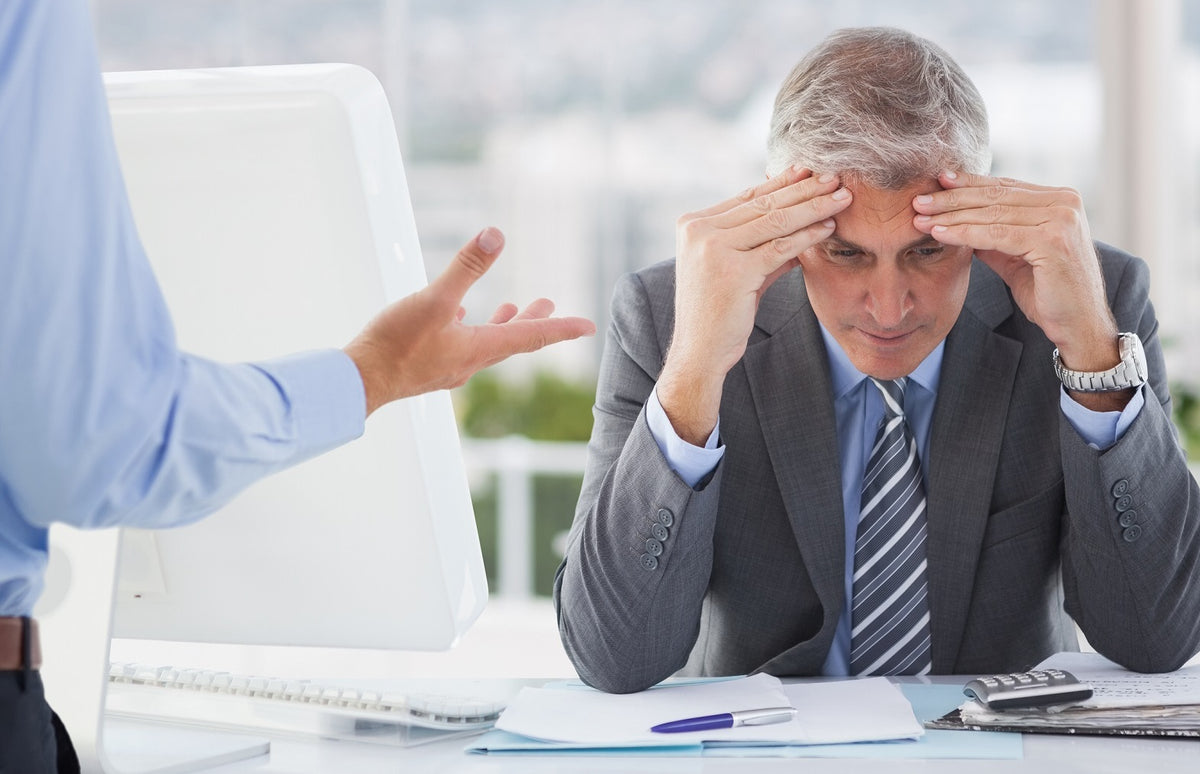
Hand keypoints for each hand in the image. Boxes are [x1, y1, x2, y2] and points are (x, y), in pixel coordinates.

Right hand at [344, 227, 595, 415]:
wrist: (359, 382)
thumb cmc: (395, 344)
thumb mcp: (433, 299)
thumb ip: (465, 268)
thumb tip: (495, 235)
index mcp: (479, 348)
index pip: (532, 336)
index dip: (561, 327)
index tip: (588, 326)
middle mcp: (469, 362)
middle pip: (512, 340)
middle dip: (533, 320)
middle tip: (551, 305)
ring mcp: (448, 367)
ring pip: (484, 343)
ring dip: (501, 324)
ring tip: (509, 307)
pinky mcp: (427, 368)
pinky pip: (456, 345)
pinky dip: (465, 328)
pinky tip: (454, 316)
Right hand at [658, 167, 852, 443]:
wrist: (699, 352)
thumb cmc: (718, 314)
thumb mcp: (736, 270)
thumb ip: (760, 244)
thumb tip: (799, 223)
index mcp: (692, 225)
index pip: (746, 197)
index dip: (781, 184)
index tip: (808, 172)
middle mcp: (698, 231)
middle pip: (762, 204)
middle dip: (803, 190)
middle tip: (835, 177)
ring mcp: (713, 249)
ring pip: (774, 221)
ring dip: (813, 207)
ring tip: (841, 197)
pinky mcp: (733, 270)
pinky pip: (779, 247)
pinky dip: (807, 236)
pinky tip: (829, 227)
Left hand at [911, 171, 1117, 371]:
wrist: (1078, 325)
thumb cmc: (1049, 294)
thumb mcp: (1015, 257)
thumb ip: (993, 236)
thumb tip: (958, 220)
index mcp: (1059, 200)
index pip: (1004, 187)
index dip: (969, 184)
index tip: (937, 182)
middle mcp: (1065, 203)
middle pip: (996, 196)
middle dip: (953, 198)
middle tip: (918, 200)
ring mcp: (1062, 219)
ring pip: (993, 213)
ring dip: (952, 216)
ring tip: (920, 218)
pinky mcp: (1053, 241)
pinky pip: (997, 234)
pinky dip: (964, 233)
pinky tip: (939, 233)